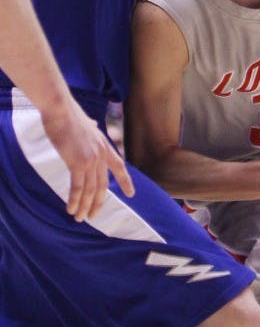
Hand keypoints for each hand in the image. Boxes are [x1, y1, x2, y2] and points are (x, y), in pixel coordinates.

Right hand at [42, 101, 134, 221]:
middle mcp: (101, 154)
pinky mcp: (77, 163)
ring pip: (90, 190)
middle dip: (98, 203)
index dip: (126, 182)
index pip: (120, 167)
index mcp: (104, 146)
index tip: (131, 194)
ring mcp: (91, 159)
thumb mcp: (86, 123)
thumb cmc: (68, 114)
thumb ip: (91, 128)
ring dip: (85, 206)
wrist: (60, 108)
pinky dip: (75, 200)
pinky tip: (71, 209)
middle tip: (92, 215)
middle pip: (103, 185)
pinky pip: (78, 187)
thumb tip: (92, 124)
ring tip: (80, 217)